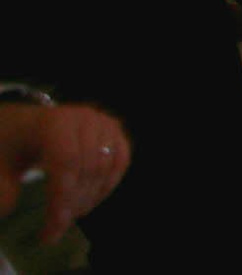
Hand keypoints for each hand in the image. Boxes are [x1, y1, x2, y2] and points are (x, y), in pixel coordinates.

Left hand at [0, 101, 129, 244]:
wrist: (22, 126)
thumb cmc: (10, 148)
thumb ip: (2, 189)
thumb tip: (10, 208)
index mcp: (52, 123)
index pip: (66, 163)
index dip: (61, 199)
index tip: (50, 231)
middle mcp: (83, 118)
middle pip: (88, 167)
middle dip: (73, 205)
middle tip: (56, 229)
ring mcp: (102, 122)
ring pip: (107, 167)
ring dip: (91, 198)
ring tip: (70, 215)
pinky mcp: (114, 131)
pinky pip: (121, 161)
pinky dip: (109, 185)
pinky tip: (91, 200)